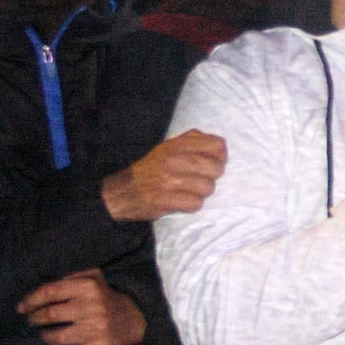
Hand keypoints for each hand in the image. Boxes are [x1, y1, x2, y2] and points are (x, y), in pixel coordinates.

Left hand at [17, 268, 144, 344]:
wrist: (135, 320)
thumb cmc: (106, 298)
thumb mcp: (94, 278)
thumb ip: (70, 277)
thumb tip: (42, 289)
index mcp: (89, 286)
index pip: (51, 292)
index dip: (31, 300)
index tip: (21, 308)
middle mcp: (93, 306)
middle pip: (51, 314)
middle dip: (35, 319)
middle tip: (31, 321)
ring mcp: (98, 329)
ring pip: (59, 337)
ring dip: (46, 337)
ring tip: (45, 335)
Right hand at [102, 130, 226, 220]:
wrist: (123, 190)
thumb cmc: (152, 168)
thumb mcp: (168, 146)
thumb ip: (192, 140)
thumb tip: (220, 144)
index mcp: (177, 144)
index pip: (217, 145)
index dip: (221, 156)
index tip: (214, 162)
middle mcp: (174, 159)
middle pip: (216, 168)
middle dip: (213, 176)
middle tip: (202, 179)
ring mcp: (170, 180)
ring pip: (208, 188)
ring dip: (202, 192)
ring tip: (190, 191)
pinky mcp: (166, 200)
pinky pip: (196, 203)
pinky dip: (192, 204)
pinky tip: (183, 200)